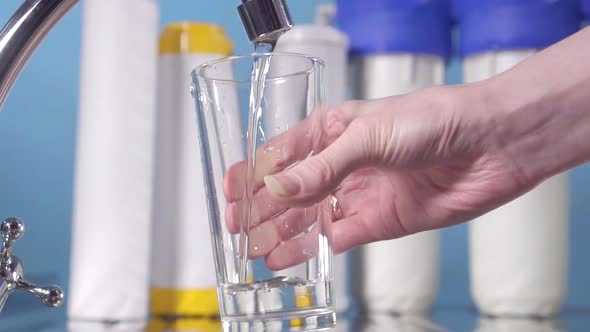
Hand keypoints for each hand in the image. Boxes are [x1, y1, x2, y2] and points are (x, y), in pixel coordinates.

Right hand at [223, 85, 536, 269]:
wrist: (489, 145)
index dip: (254, 172)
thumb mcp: (368, 135)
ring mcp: (359, 193)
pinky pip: (338, 237)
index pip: (283, 154)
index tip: (229, 190)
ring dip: (281, 232)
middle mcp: (343, 163)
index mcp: (335, 130)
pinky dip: (312, 248)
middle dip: (261, 208)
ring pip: (309, 217)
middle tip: (237, 226)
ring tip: (254, 248)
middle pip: (291, 190)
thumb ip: (322, 167)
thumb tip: (277, 187)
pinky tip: (288, 257)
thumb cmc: (434, 120)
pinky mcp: (379, 221)